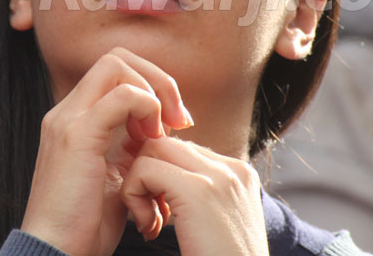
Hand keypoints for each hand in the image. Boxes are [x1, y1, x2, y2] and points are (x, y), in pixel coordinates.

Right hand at [19, 47, 193, 255]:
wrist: (55, 252)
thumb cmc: (86, 223)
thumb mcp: (116, 175)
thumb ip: (131, 146)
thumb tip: (162, 130)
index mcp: (75, 118)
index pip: (115, 71)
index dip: (151, 85)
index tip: (173, 121)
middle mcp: (67, 111)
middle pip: (117, 58)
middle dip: (156, 79)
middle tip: (177, 118)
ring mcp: (69, 120)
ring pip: (116, 65)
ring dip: (152, 91)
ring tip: (162, 130)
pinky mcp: (77, 136)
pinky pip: (121, 96)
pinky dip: (146, 107)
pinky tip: (152, 139)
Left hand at [121, 137, 269, 255]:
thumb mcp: (217, 229)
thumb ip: (199, 200)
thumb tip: (162, 183)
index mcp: (239, 176)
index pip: (184, 150)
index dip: (160, 177)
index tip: (159, 214)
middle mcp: (233, 169)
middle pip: (166, 143)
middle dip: (145, 174)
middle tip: (149, 217)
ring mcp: (219, 176)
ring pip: (153, 149)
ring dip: (138, 184)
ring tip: (149, 224)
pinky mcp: (198, 190)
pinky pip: (144, 169)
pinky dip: (133, 195)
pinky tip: (148, 228)